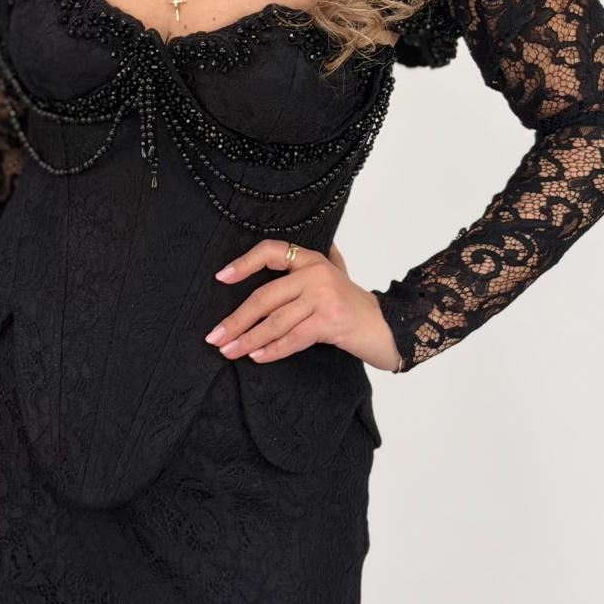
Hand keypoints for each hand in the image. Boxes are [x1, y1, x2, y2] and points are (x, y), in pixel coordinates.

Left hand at [206, 240, 400, 371]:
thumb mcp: (338, 272)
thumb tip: (296, 247)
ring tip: (228, 351)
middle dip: (237, 319)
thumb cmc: (357, 303)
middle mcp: (316, 274)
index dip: (244, 264)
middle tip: (215, 336)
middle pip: (265, 296)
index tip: (221, 278)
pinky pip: (292, 338)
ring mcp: (323, 297)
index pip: (271, 252)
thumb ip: (320, 258)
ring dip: (248, 339)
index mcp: (312, 259)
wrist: (388, 326)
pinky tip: (256, 357)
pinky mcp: (329, 321)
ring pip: (275, 321)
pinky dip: (272, 349)